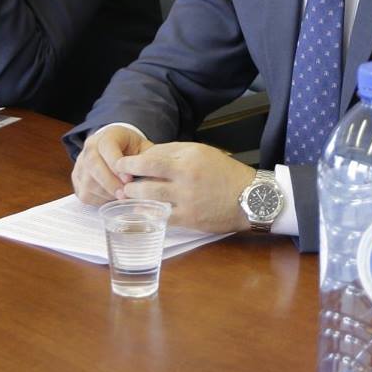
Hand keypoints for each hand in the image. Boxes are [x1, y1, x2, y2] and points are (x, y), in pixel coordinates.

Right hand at [73, 125, 150, 205]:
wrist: (117, 148)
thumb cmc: (132, 150)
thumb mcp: (143, 148)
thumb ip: (148, 159)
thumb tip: (155, 177)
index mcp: (107, 135)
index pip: (107, 147)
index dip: (117, 165)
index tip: (129, 179)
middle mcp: (90, 147)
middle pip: (94, 165)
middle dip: (111, 183)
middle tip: (125, 194)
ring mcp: (80, 163)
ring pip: (88, 182)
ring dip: (106, 194)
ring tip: (122, 197)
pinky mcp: (77, 179)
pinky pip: (85, 194)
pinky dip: (99, 200)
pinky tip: (112, 198)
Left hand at [110, 142, 255, 233]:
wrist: (251, 198)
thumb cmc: (225, 173)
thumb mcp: (202, 152)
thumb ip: (175, 152)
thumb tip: (147, 157)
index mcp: (189, 157)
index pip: (150, 158)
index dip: (130, 162)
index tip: (120, 164)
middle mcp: (186, 176)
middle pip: (145, 177)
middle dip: (128, 179)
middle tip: (121, 180)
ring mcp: (187, 199)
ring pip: (148, 198)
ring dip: (134, 196)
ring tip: (128, 194)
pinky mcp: (189, 219)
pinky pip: (160, 215)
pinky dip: (148, 212)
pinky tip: (143, 210)